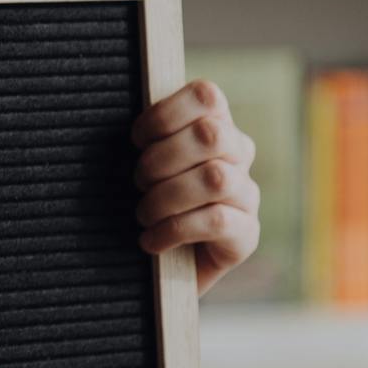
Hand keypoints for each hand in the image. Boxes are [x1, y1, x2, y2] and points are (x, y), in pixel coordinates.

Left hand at [132, 79, 260, 295]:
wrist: (159, 271)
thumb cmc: (146, 207)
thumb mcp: (142, 168)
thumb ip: (146, 140)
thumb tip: (120, 125)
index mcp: (215, 127)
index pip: (206, 96)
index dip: (164, 114)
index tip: (135, 140)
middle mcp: (239, 155)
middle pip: (211, 135)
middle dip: (160, 160)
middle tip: (137, 183)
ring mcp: (247, 195)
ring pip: (215, 178)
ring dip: (166, 197)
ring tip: (144, 215)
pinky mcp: (247, 234)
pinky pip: (217, 221)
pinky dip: (173, 230)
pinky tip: (152, 241)